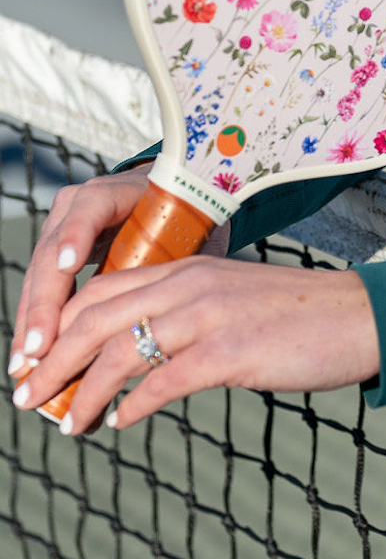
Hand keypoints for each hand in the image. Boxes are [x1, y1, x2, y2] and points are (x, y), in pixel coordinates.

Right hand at [8, 165, 231, 379]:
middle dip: (44, 305)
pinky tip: (29, 358)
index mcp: (117, 193)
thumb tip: (171, 315)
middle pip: (53, 253)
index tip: (69, 265)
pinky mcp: (56, 252)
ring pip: (40, 277)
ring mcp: (61, 228)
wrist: (174, 202)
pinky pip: (41, 290)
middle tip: (40, 348)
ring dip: (32, 323)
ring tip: (26, 365)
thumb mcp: (183, 237)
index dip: (78, 234)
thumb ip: (172, 266)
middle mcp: (79, 207)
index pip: (92, 207)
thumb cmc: (185, 222)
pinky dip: (37, 324)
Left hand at [11, 255, 377, 435]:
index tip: (34, 364)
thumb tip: (143, 361)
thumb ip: (188, 317)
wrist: (361, 317)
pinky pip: (161, 382)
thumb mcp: (233, 302)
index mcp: (186, 270)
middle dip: (52, 364)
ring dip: (82, 396)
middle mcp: (189, 286)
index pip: (98, 293)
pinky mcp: (229, 352)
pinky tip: (119, 424)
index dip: (57, 329)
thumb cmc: (301, 317)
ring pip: (118, 354)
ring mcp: (208, 317)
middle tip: (25, 398)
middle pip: (94, 321)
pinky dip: (131, 407)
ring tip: (66, 425)